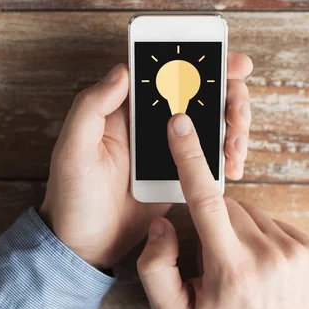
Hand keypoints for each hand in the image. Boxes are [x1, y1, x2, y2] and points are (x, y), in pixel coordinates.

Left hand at [39, 52, 252, 268]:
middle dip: (229, 96)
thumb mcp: (73, 150)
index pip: (166, 73)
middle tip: (237, 114)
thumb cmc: (72, 196)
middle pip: (200, 93)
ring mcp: (169, 147)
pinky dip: (228, 156)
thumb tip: (122, 70)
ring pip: (212, 122)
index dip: (201, 62)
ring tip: (235, 147)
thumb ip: (91, 107)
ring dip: (234, 127)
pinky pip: (210, 156)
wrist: (86, 245)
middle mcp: (151, 122)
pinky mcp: (180, 172)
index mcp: (125, 108)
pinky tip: (232, 166)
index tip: (231, 63)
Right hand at [137, 114, 308, 308]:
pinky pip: (273, 221)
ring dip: (236, 228)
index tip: (181, 125)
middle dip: (213, 221)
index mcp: (233, 268)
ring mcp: (297, 252)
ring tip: (238, 264)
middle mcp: (270, 255)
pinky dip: (260, 234)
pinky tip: (258, 261)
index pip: (207, 202)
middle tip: (213, 257)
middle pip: (227, 205)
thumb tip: (165, 222)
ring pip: (250, 211)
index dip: (191, 159)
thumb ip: (156, 267)